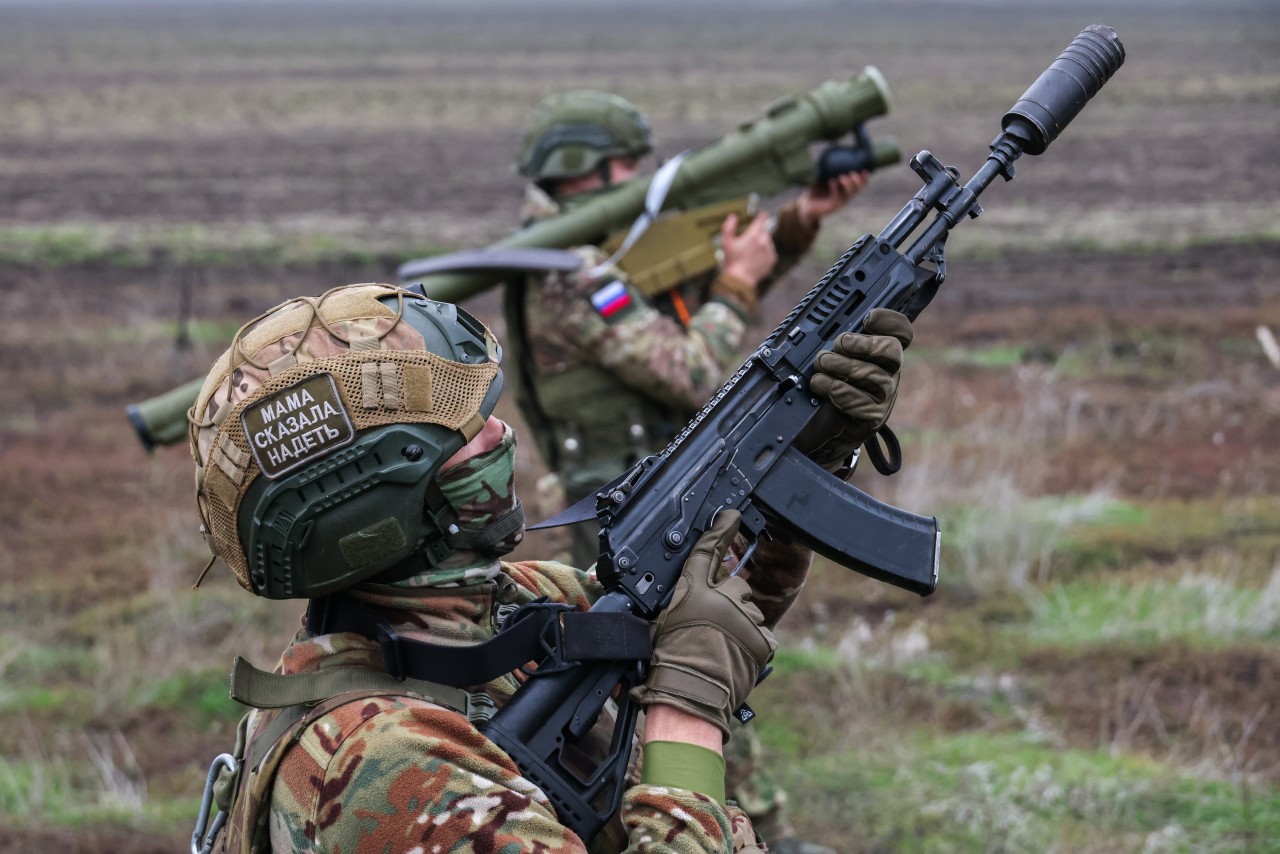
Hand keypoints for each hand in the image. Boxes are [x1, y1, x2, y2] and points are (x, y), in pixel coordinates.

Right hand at [630, 510, 775, 739]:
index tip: (732, 515)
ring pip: (750, 611)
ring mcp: (745, 618)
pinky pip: (761, 634)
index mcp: (692, 590)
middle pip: (736, 585)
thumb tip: (689, 590)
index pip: (708, 550)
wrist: (688, 697)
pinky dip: (752, 643)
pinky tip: (735, 656)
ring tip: (721, 646)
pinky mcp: (762, 639)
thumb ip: (681, 599)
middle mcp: (722, 598)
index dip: (721, 529)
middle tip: (714, 625)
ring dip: (740, 623)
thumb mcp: (662, 621)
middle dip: (729, 600)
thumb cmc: (667, 663)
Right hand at [719, 211, 775, 286]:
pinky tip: (756, 257)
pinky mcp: (772, 259)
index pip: (762, 218)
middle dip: (759, 230)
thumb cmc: (732, 260)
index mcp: (754, 235)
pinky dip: (765, 251)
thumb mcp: (726, 242)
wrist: (741, 279)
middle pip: (765, 229)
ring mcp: (770, 250)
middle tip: (750, 236)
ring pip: (768, 240)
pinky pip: (770, 250)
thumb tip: (733, 216)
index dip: (760, 215)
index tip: (759, 214)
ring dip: (762, 241)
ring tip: (752, 249)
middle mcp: (765, 241)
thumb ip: (728, 226)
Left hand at [795, 170, 867, 226]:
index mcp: (846, 190)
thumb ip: (828, 168)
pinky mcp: (832, 206)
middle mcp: (845, 197)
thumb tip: (831, 151)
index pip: (859, 185)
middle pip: (857, 190)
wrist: (807, 205)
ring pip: (849, 194)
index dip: (864, 179)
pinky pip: (835, 197)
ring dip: (848, 185)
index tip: (866, 170)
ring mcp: (839, 202)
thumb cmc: (816, 189)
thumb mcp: (823, 177)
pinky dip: (834, 188)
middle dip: (858, 181)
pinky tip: (832, 181)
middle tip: (853, 173)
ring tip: (842, 177)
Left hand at [804, 308, 912, 468]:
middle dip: (863, 344)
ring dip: (843, 366)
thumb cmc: (825, 387)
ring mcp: (884, 397)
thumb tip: (822, 323)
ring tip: (822, 364)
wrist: (819, 430)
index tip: (868, 318)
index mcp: (881, 353)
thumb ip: (835, 343)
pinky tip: (824, 387)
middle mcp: (889, 373)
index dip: (889, 321)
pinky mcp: (874, 418)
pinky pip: (863, 402)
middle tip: (840, 344)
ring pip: (874, 375)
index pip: (901, 332)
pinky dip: (840, 391)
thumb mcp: (828, 360)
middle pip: (892, 350)